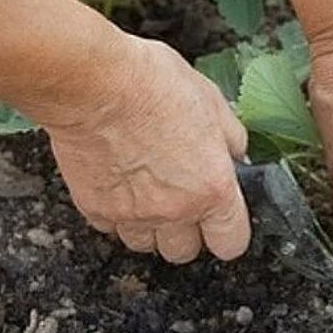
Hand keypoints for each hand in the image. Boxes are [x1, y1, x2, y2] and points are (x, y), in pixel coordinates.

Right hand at [46, 36, 250, 263]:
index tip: (221, 221)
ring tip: (147, 192)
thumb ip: (232, 139)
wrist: (94, 80)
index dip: (228, 233)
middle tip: (182, 202)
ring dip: (150, 227)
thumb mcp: (213, 103)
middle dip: (186, 232)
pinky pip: (111, 227)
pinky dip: (115, 213)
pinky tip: (119, 184)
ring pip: (146, 245)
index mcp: (213, 189)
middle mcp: (175, 210)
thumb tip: (237, 155)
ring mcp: (134, 214)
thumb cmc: (152, 84)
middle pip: (185, 252)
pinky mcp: (96, 208)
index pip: (231, 244)